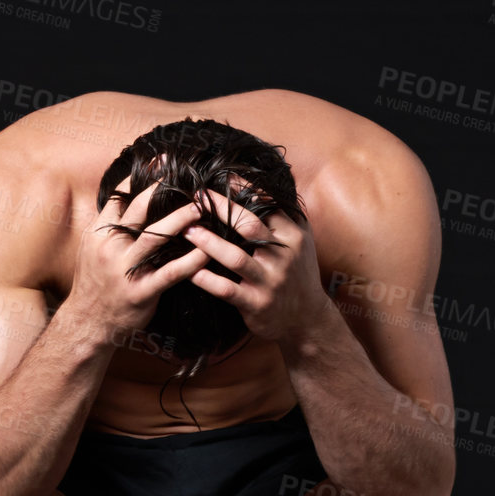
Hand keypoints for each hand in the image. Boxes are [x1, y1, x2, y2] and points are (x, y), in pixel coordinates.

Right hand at [61, 176, 207, 345]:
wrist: (88, 323)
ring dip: (181, 219)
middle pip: (139, 210)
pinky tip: (207, 251)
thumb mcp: (93, 249)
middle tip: (187, 179)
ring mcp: (125, 270)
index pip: (119, 196)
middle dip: (164, 190)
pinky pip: (171, 272)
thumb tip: (128, 197)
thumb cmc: (96, 283)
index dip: (141, 176)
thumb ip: (110, 225)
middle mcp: (110, 248)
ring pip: (156, 237)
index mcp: (98, 233)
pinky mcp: (142, 292)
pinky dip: (191, 261)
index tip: (162, 161)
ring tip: (200, 207)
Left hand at [181, 178, 330, 342]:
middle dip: (220, 208)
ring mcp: (270, 281)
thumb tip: (262, 184)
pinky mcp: (257, 304)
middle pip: (249, 225)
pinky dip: (207, 280)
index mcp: (293, 235)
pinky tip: (190, 270)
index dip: (242, 188)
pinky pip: (227, 290)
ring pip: (235, 257)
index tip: (219, 176)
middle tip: (196, 197)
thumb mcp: (301, 243)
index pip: (267, 204)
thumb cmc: (297, 274)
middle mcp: (283, 256)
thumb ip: (285, 216)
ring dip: (208, 243)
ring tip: (187, 230)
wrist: (307, 319)